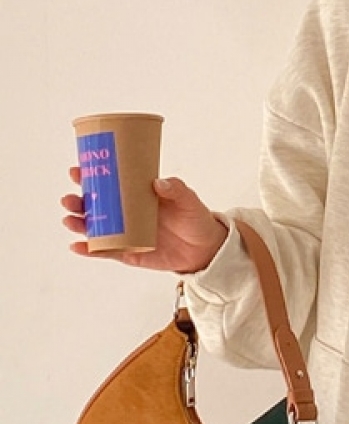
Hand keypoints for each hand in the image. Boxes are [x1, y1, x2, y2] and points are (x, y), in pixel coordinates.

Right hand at [61, 169, 228, 274]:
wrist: (204, 248)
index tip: (77, 170)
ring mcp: (124, 233)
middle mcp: (125, 213)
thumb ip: (176, 189)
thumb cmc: (194, 219)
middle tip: (69, 199)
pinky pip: (104, 251)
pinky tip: (77, 246)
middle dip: (77, 202)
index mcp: (136, 195)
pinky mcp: (127, 253)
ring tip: (70, 220)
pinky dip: (89, 250)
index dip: (90, 176)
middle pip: (94, 206)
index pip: (108, 183)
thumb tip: (158, 183)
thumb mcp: (189, 200)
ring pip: (94, 228)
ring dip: (78, 224)